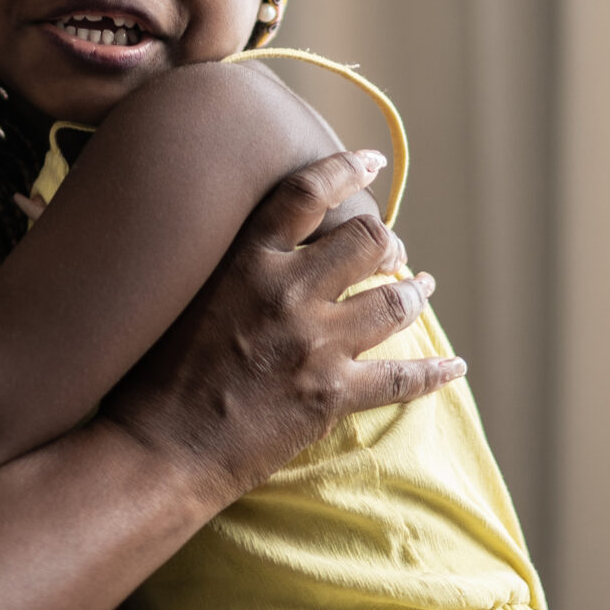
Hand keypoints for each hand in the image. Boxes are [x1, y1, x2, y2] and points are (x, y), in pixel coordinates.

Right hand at [97, 150, 465, 505]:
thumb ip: (225, 264)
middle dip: (385, 242)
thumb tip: (257, 244)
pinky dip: (436, 372)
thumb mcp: (182, 295)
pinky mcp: (331, 396)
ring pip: (393, 301)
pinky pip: (403, 378)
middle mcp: (288, 292)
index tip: (368, 160)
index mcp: (248, 260)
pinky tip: (455, 365)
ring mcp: (315, 344)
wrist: (158, 449)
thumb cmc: (154, 374)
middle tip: (388, 249)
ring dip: (413, 292)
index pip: (308, 192)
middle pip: (366, 240)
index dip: (345, 168)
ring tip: (420, 288)